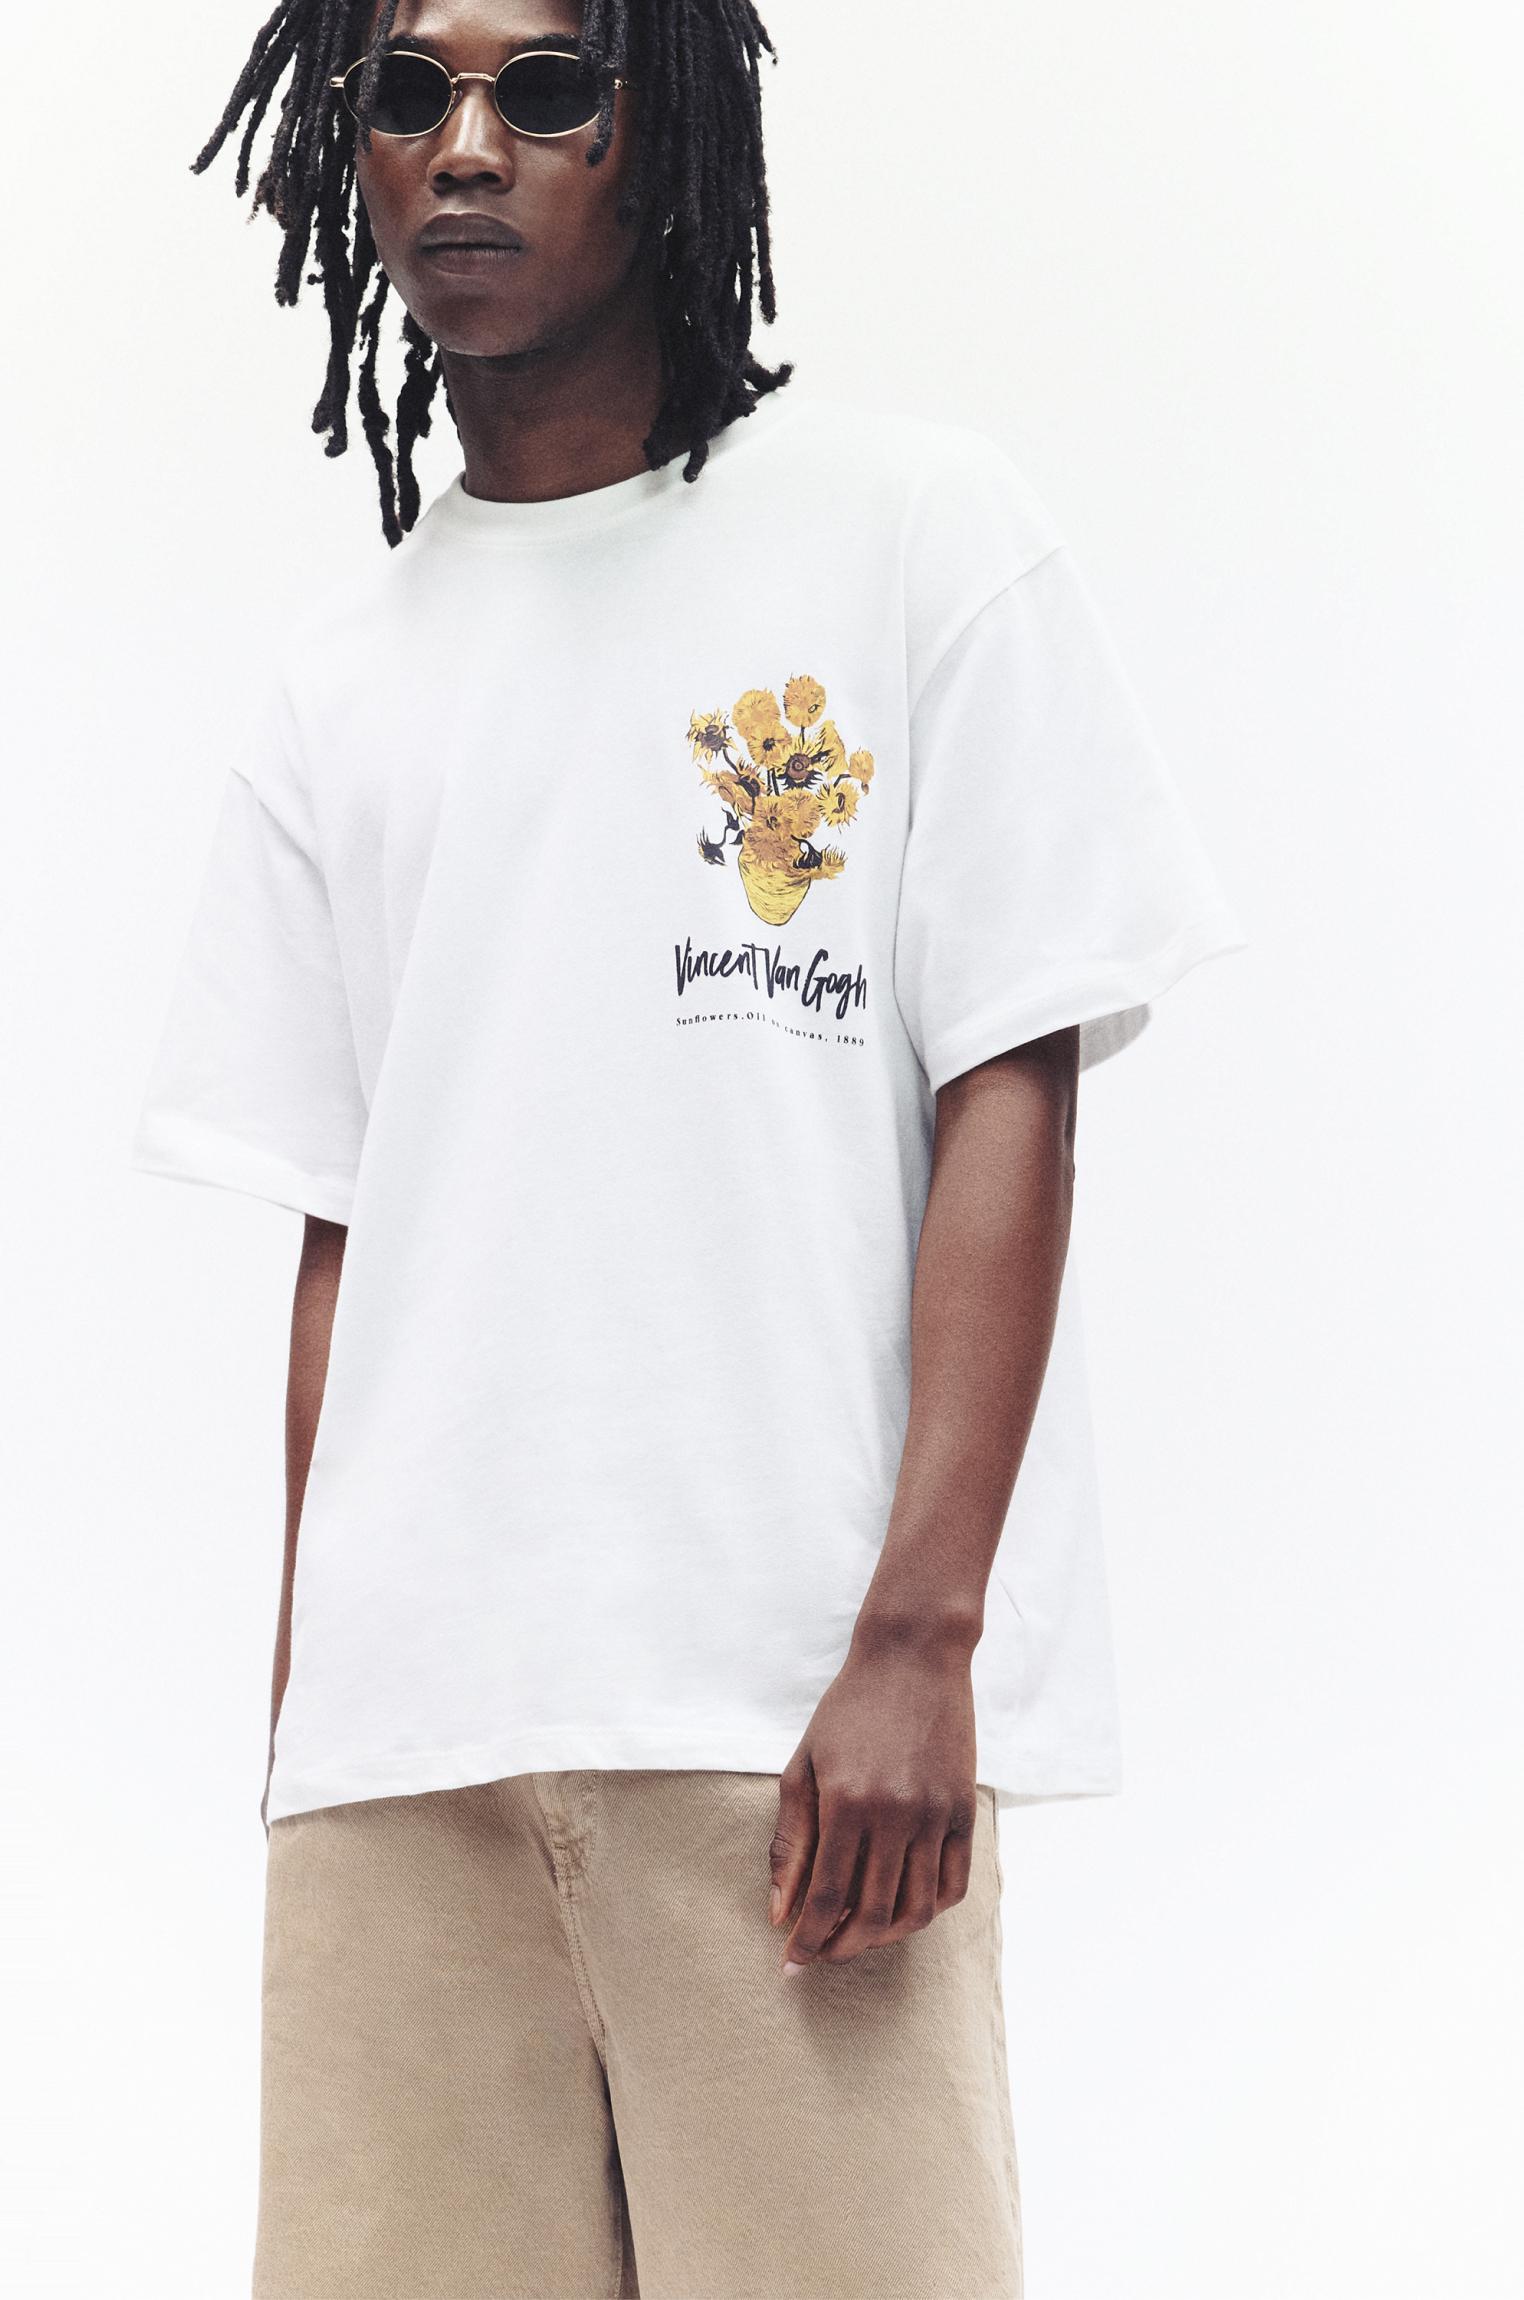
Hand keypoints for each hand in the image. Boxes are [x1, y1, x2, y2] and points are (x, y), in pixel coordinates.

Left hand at [770, 1623, 978, 1971]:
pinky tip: (901, 1910)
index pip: (826, 1898)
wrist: (912, 1657)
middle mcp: (895, 1816)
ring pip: (916, 1911)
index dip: (807, 1939)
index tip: (792, 1963)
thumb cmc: (847, 1711)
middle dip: (841, 1947)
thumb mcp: (804, 1766)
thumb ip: (790, 1842)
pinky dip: (927, 1912)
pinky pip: (953, 1885)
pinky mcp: (965, 1811)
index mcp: (846, 1803)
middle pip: (872, 1915)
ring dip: (884, 1938)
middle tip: (821, 1954)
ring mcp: (936, 1816)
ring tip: (858, 1936)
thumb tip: (779, 1910)